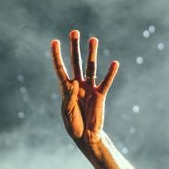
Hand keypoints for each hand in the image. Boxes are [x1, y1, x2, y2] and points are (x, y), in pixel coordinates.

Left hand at [51, 30, 119, 145]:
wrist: (86, 137)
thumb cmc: (74, 125)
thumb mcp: (67, 112)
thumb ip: (69, 97)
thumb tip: (74, 83)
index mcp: (66, 89)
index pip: (60, 69)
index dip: (56, 56)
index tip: (54, 41)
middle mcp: (78, 85)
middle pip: (75, 62)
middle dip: (75, 47)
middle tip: (74, 32)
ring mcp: (89, 89)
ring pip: (90, 67)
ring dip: (91, 54)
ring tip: (93, 39)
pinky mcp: (100, 95)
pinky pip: (106, 82)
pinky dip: (110, 73)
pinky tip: (114, 63)